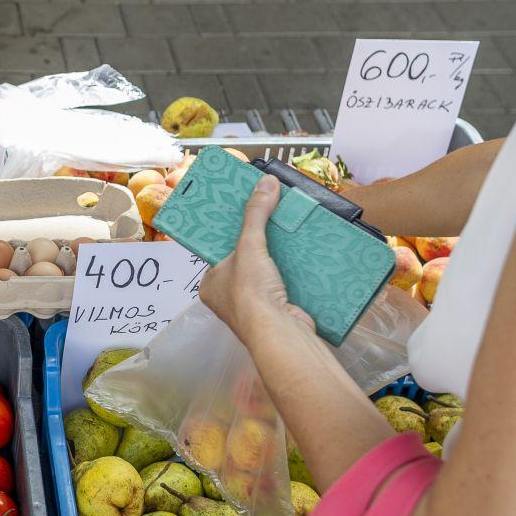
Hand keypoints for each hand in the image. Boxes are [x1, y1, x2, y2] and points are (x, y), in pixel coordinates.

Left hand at [199, 175, 314, 347]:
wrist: (280, 333)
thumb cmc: (251, 292)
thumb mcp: (249, 246)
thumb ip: (256, 214)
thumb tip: (266, 182)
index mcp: (210, 286)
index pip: (220, 254)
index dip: (234, 236)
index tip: (249, 218)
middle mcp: (228, 300)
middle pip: (247, 263)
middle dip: (262, 246)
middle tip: (275, 221)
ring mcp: (254, 310)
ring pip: (268, 275)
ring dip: (280, 260)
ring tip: (292, 235)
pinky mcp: (278, 314)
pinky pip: (285, 287)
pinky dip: (294, 274)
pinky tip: (305, 258)